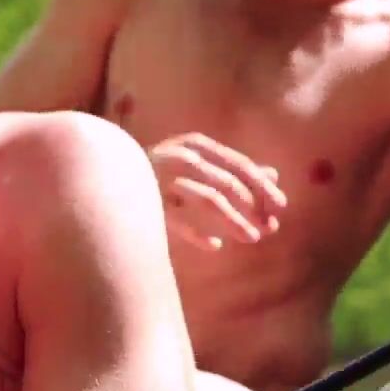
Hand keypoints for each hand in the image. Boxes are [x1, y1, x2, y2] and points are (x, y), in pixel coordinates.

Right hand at [148, 133, 286, 250]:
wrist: (108, 174)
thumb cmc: (164, 169)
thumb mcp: (201, 163)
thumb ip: (235, 169)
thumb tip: (274, 175)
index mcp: (196, 145)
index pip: (239, 164)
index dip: (261, 186)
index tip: (281, 207)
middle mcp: (180, 157)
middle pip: (227, 182)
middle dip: (252, 207)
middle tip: (270, 228)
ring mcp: (161, 178)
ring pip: (207, 199)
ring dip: (233, 220)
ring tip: (252, 238)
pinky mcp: (146, 202)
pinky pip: (178, 222)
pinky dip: (197, 234)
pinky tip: (215, 245)